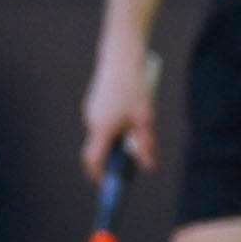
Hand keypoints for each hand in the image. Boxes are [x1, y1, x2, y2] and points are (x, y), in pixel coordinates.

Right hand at [80, 43, 156, 181]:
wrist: (121, 56)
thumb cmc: (135, 87)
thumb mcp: (145, 119)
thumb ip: (145, 145)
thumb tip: (148, 167)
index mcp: (101, 128)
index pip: (93, 160)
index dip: (98, 176)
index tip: (108, 185)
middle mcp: (91, 120)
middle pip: (102, 147)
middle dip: (117, 155)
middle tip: (137, 156)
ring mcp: (92, 109)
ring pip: (106, 132)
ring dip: (121, 135)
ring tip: (142, 123)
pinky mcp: (96, 101)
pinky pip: (107, 119)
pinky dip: (118, 123)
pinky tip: (135, 109)